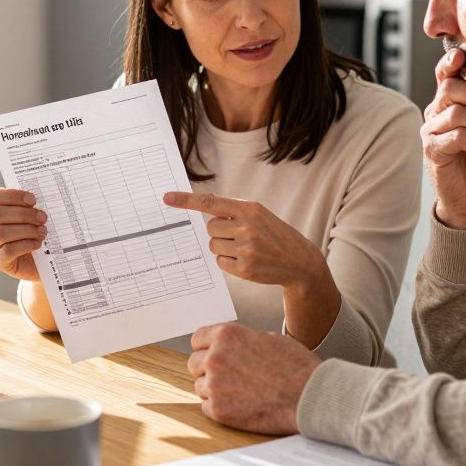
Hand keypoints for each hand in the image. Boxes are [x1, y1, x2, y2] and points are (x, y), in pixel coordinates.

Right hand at [0, 187, 46, 281]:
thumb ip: (32, 205)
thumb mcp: (34, 215)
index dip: (11, 195)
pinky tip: (37, 244)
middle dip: (23, 214)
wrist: (43, 261)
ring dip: (26, 230)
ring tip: (42, 232)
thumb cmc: (38, 233)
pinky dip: (25, 245)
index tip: (32, 200)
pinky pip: (7, 251)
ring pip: (0, 233)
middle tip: (42, 218)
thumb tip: (41, 196)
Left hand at [163, 191, 323, 290]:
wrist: (298, 261)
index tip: (166, 198)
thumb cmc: (273, 234)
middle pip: (210, 228)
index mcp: (249, 209)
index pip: (211, 202)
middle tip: (238, 236)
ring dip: (223, 247)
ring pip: (214, 246)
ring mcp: (246, 249)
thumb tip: (202, 211)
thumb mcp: (259, 215)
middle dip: (219, 232)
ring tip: (245, 248)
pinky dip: (229, 262)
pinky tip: (246, 260)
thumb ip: (233, 211)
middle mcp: (247, 227)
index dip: (186, 200)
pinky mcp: (245, 268)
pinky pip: (220, 262)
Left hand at [187, 323, 320, 434]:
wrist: (309, 396)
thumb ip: (241, 341)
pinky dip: (220, 407)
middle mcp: (215, 358)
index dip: (205, 347)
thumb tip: (229, 347)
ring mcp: (215, 385)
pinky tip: (241, 405)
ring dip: (215, 389)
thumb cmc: (296, 367)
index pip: (197, 338)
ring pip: (200, 386)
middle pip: (194, 363)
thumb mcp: (268, 339)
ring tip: (240, 392)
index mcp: (227, 335)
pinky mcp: (219, 410)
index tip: (210, 353)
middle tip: (228, 376)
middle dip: (207, 369)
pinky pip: (207, 407)